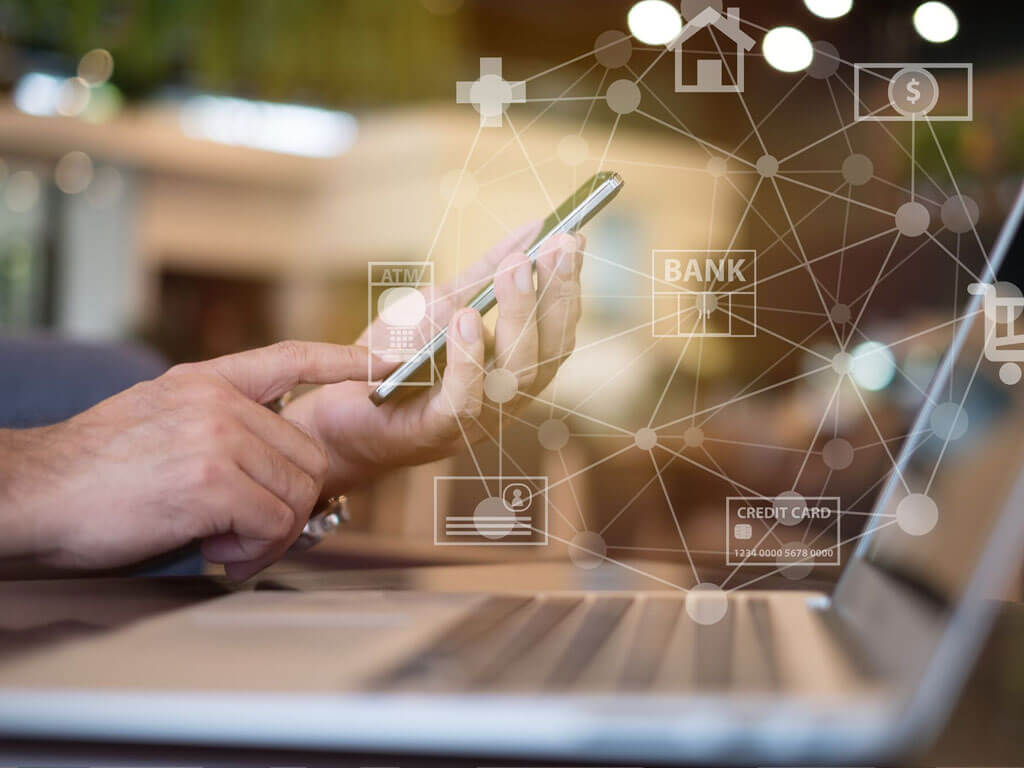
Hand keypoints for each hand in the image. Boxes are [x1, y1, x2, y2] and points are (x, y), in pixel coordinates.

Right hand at [0, 342, 381, 579]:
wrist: (32, 491)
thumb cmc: (94, 472)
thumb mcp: (158, 418)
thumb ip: (217, 424)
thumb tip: (270, 458)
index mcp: (207, 382)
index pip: (290, 359)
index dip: (341, 363)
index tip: (385, 363)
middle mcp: (218, 402)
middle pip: (307, 456)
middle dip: (291, 504)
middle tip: (251, 532)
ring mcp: (217, 437)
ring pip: (298, 493)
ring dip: (271, 532)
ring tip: (225, 541)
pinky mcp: (211, 481)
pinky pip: (273, 522)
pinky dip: (255, 549)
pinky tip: (217, 549)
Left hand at [283, 222, 585, 494]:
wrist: (334, 421)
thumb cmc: (389, 362)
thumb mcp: (436, 306)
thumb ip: (481, 277)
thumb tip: (530, 230)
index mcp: (514, 370)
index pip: (558, 329)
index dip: (569, 285)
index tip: (572, 238)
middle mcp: (506, 398)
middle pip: (549, 351)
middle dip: (556, 294)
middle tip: (555, 245)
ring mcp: (475, 420)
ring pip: (517, 375)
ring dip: (519, 316)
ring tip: (514, 269)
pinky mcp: (434, 433)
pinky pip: (462, 401)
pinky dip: (468, 360)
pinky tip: (467, 320)